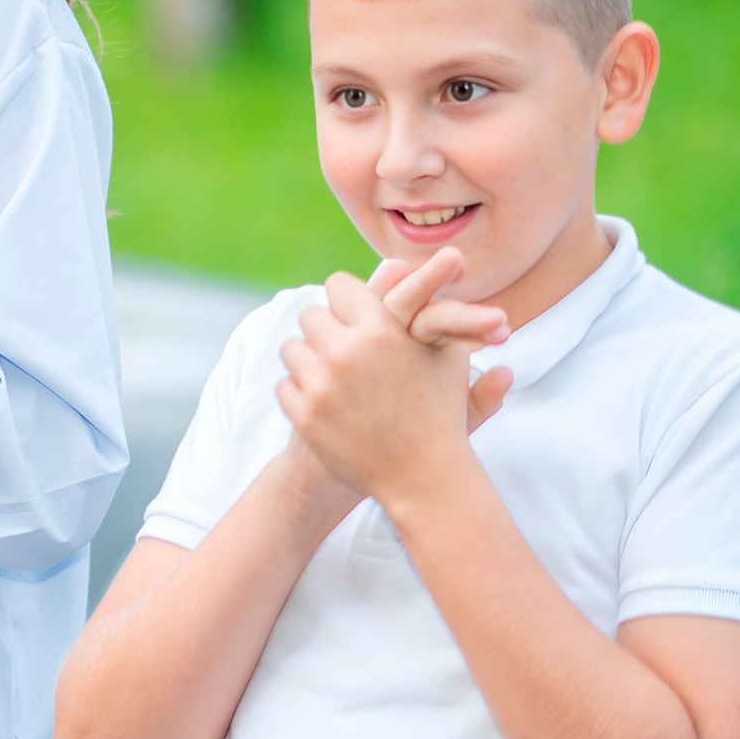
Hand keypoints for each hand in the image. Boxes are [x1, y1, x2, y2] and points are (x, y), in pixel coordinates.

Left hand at [274, 248, 513, 508]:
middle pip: (310, 315)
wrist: (422, 480)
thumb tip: (456, 258)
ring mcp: (320, 384)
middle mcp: (345, 352)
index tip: (353, 314)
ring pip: (291, 348)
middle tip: (346, 352)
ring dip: (309, 362)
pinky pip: (284, 384)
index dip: (347, 300)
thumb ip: (441, 307)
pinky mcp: (303, 414)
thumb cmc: (439, 415)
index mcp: (380, 330)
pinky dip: (301, 394)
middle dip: (327, 332)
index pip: (339, 285)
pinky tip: (328, 407)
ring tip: (337, 380)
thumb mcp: (448, 360)